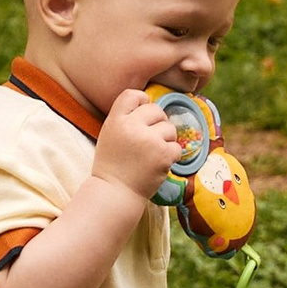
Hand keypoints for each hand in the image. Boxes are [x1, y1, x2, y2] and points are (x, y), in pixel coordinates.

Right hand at [94, 85, 189, 201]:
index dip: (141, 103)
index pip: (134, 94)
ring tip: (152, 154)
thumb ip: (125, 117)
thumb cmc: (112, 164)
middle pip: (156, 109)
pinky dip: (171, 156)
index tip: (141, 117)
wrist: (115, 193)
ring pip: (169, 128)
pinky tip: (158, 163)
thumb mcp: (110, 133)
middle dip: (156, 123)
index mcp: (116, 120)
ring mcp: (149, 140)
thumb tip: (149, 104)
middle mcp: (132, 126)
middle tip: (149, 140)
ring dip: (165, 140)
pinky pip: (176, 147)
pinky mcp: (163, 155)